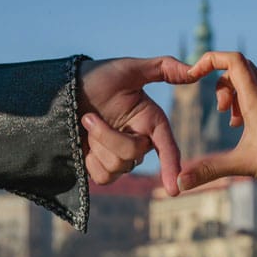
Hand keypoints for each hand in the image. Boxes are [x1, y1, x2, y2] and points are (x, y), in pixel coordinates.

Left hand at [78, 56, 197, 194]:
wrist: (62, 89)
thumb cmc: (97, 77)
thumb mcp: (129, 68)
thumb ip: (164, 67)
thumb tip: (194, 70)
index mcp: (151, 121)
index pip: (167, 147)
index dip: (171, 166)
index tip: (173, 189)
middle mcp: (139, 141)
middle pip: (133, 155)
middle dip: (108, 137)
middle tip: (87, 118)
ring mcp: (119, 156)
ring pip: (117, 167)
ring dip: (96, 145)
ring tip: (84, 125)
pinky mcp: (100, 167)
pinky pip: (102, 177)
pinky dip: (91, 161)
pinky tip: (83, 145)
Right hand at [177, 51, 256, 190]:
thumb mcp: (243, 164)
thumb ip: (209, 170)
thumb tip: (178, 181)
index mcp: (255, 97)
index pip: (233, 59)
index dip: (210, 60)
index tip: (196, 78)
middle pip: (240, 69)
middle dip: (222, 86)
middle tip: (223, 114)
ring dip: (240, 93)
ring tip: (237, 122)